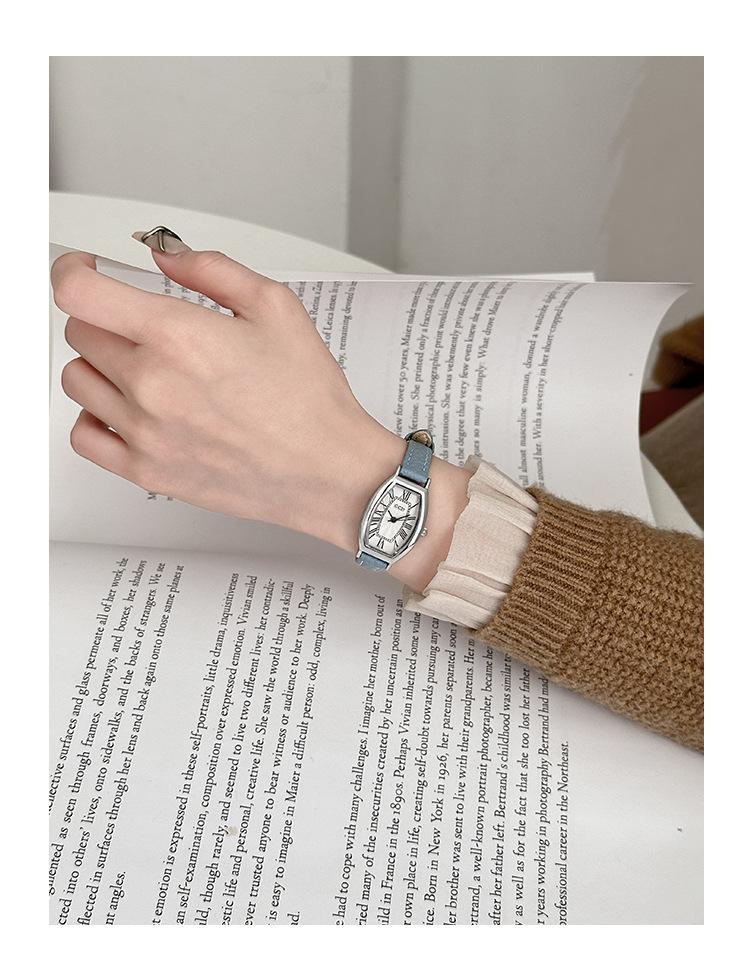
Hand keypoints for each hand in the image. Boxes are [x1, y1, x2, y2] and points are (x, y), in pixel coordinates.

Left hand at [52, 239, 469, 590]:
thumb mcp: (275, 308)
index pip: (78, 291)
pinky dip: (94, 416)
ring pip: (77, 380)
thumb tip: (167, 254)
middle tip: (142, 324)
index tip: (87, 269)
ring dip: (100, 363)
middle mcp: (151, 384)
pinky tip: (125, 409)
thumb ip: (211, 269)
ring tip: (141, 367)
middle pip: (80, 331)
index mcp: (178, 337)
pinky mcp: (146, 470)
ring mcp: (143, 431)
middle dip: (106, 316)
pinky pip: (84, 436)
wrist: (328, 471)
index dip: (74, 269)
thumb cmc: (309, 399)